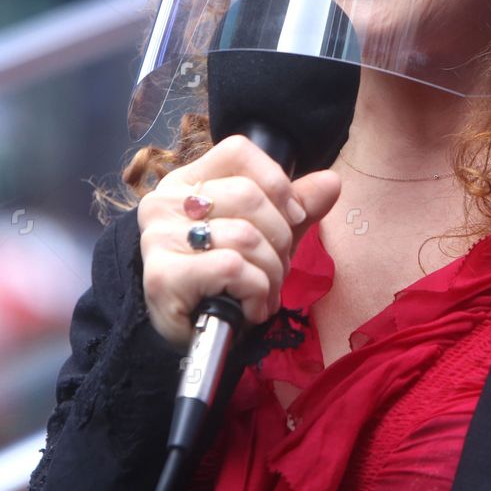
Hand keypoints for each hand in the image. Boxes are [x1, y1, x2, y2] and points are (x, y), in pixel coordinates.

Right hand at [136, 134, 342, 350]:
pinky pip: (232, 268)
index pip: (238, 151)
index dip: (277, 182)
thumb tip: (331, 182)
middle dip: (281, 238)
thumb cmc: (227, 281)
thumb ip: (296, 207)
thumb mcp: (267, 236)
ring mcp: (159, 238)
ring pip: (245, 236)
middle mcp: (165, 203)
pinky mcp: (162, 276)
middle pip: (248, 195)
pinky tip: (251, 308)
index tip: (293, 217)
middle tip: (279, 268)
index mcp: (187, 181)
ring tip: (266, 292)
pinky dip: (256, 292)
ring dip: (271, 273)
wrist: (194, 338)